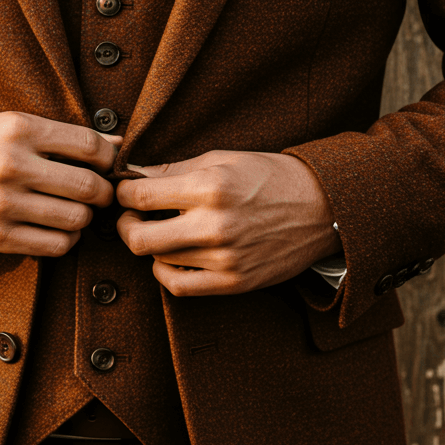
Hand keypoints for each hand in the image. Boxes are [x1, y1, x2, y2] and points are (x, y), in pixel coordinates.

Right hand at [0, 111, 120, 255]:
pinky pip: (52, 246)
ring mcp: (2, 204)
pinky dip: (66, 240)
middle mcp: (11, 166)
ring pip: (74, 219)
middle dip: (104, 192)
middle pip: (87, 186)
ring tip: (77, 210)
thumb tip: (114, 145)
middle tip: (102, 193)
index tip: (108, 164)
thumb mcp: (5, 123)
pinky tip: (58, 228)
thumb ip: (58, 134)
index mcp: (17, 129)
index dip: (108, 157)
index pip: (88, 146)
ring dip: (85, 218)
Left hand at [116, 151, 340, 295]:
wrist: (322, 208)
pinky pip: (179, 286)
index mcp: (210, 186)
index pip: (140, 195)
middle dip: (125, 224)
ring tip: (164, 230)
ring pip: (157, 260)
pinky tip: (172, 257)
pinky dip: (165, 272)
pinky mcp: (234, 281)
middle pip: (137, 237)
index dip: (123, 193)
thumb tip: (133, 175)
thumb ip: (176, 169)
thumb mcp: (223, 158)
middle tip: (132, 215)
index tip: (126, 192)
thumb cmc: (271, 177)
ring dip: (152, 245)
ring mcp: (224, 257)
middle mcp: (214, 224)